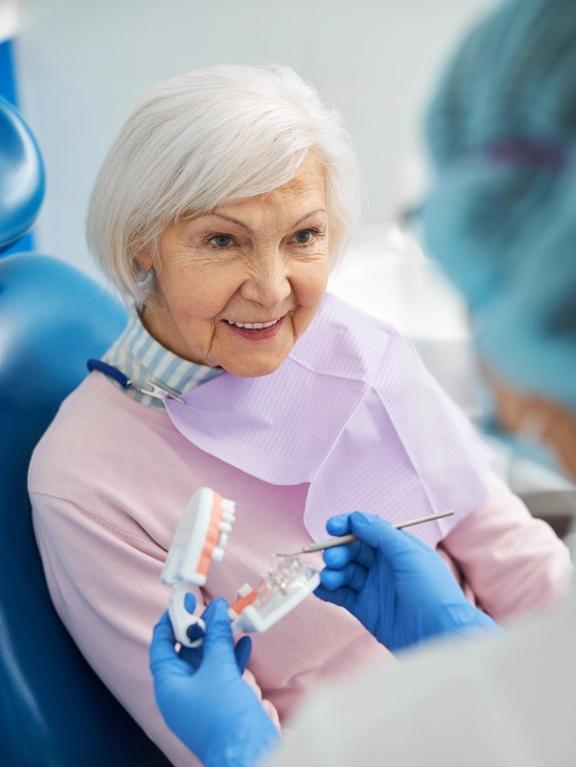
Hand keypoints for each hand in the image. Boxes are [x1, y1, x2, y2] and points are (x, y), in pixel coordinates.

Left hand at [150, 598, 278, 766]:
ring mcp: (202, 700)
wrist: (248, 755)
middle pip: (186, 651)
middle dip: (201, 628)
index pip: (162, 646)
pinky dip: (233, 656)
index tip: (183, 601)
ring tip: (232, 618)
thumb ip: (217, 637)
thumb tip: (217, 610)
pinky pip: (223, 673)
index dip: (170, 621)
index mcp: (169, 686)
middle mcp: (181, 693)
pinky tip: (245, 641)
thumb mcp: (219, 669)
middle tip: (213, 606)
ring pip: (207, 661)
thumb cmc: (224, 716)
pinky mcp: (221, 704)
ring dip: (220, 639)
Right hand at [316, 512, 496, 651]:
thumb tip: (356, 518)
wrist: (442, 635)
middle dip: (338, 551)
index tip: (331, 526)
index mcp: (397, 547)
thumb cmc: (433, 591)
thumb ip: (381, 534)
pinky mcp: (366, 610)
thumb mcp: (409, 554)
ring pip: (345, 572)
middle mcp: (384, 565)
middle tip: (333, 559)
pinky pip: (342, 595)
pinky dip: (328, 590)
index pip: (367, 530)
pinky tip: (320, 588)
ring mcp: (374, 588)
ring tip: (330, 578)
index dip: (348, 526)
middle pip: (352, 550)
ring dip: (332, 571)